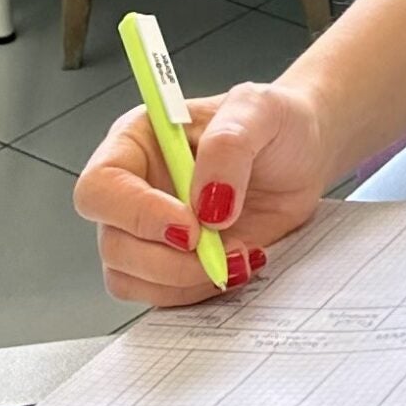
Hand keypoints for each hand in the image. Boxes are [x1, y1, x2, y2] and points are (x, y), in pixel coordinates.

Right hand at [73, 78, 330, 307]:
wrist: (303, 154)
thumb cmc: (276, 122)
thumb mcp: (259, 110)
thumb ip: (228, 146)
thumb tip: (207, 203)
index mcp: (136, 141)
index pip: (101, 187)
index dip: (136, 215)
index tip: (189, 226)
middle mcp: (133, 188)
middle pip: (113, 243)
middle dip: (168, 258)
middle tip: (219, 249)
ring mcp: (148, 230)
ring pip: (131, 278)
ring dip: (186, 279)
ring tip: (238, 253)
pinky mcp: (172, 261)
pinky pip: (162, 295)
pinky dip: (199, 290)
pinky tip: (239, 261)